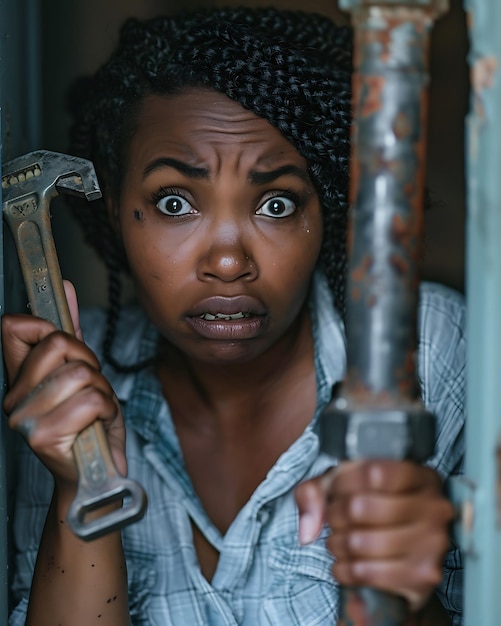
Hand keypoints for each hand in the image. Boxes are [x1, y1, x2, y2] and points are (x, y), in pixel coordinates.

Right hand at [2, 281, 126, 489]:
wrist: (96, 474)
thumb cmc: (90, 424)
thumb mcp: (84, 372)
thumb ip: (72, 331)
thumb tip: (65, 287)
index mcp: (19, 379)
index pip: (13, 327)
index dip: (45, 325)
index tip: (66, 344)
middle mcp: (14, 398)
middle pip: (58, 343)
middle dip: (89, 361)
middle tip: (91, 386)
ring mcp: (25, 419)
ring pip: (80, 372)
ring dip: (102, 389)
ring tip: (96, 408)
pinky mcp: (44, 437)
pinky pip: (91, 399)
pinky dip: (107, 408)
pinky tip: (98, 422)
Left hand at [295, 460, 454, 611]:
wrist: (407, 555)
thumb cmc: (375, 509)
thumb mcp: (346, 486)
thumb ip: (316, 492)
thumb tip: (309, 529)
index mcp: (421, 475)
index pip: (372, 473)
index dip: (343, 483)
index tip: (336, 491)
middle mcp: (435, 506)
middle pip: (360, 507)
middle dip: (335, 516)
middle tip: (335, 520)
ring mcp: (434, 543)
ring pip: (360, 542)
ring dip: (337, 545)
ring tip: (338, 542)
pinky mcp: (424, 576)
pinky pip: (368, 574)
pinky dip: (346, 571)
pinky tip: (346, 564)